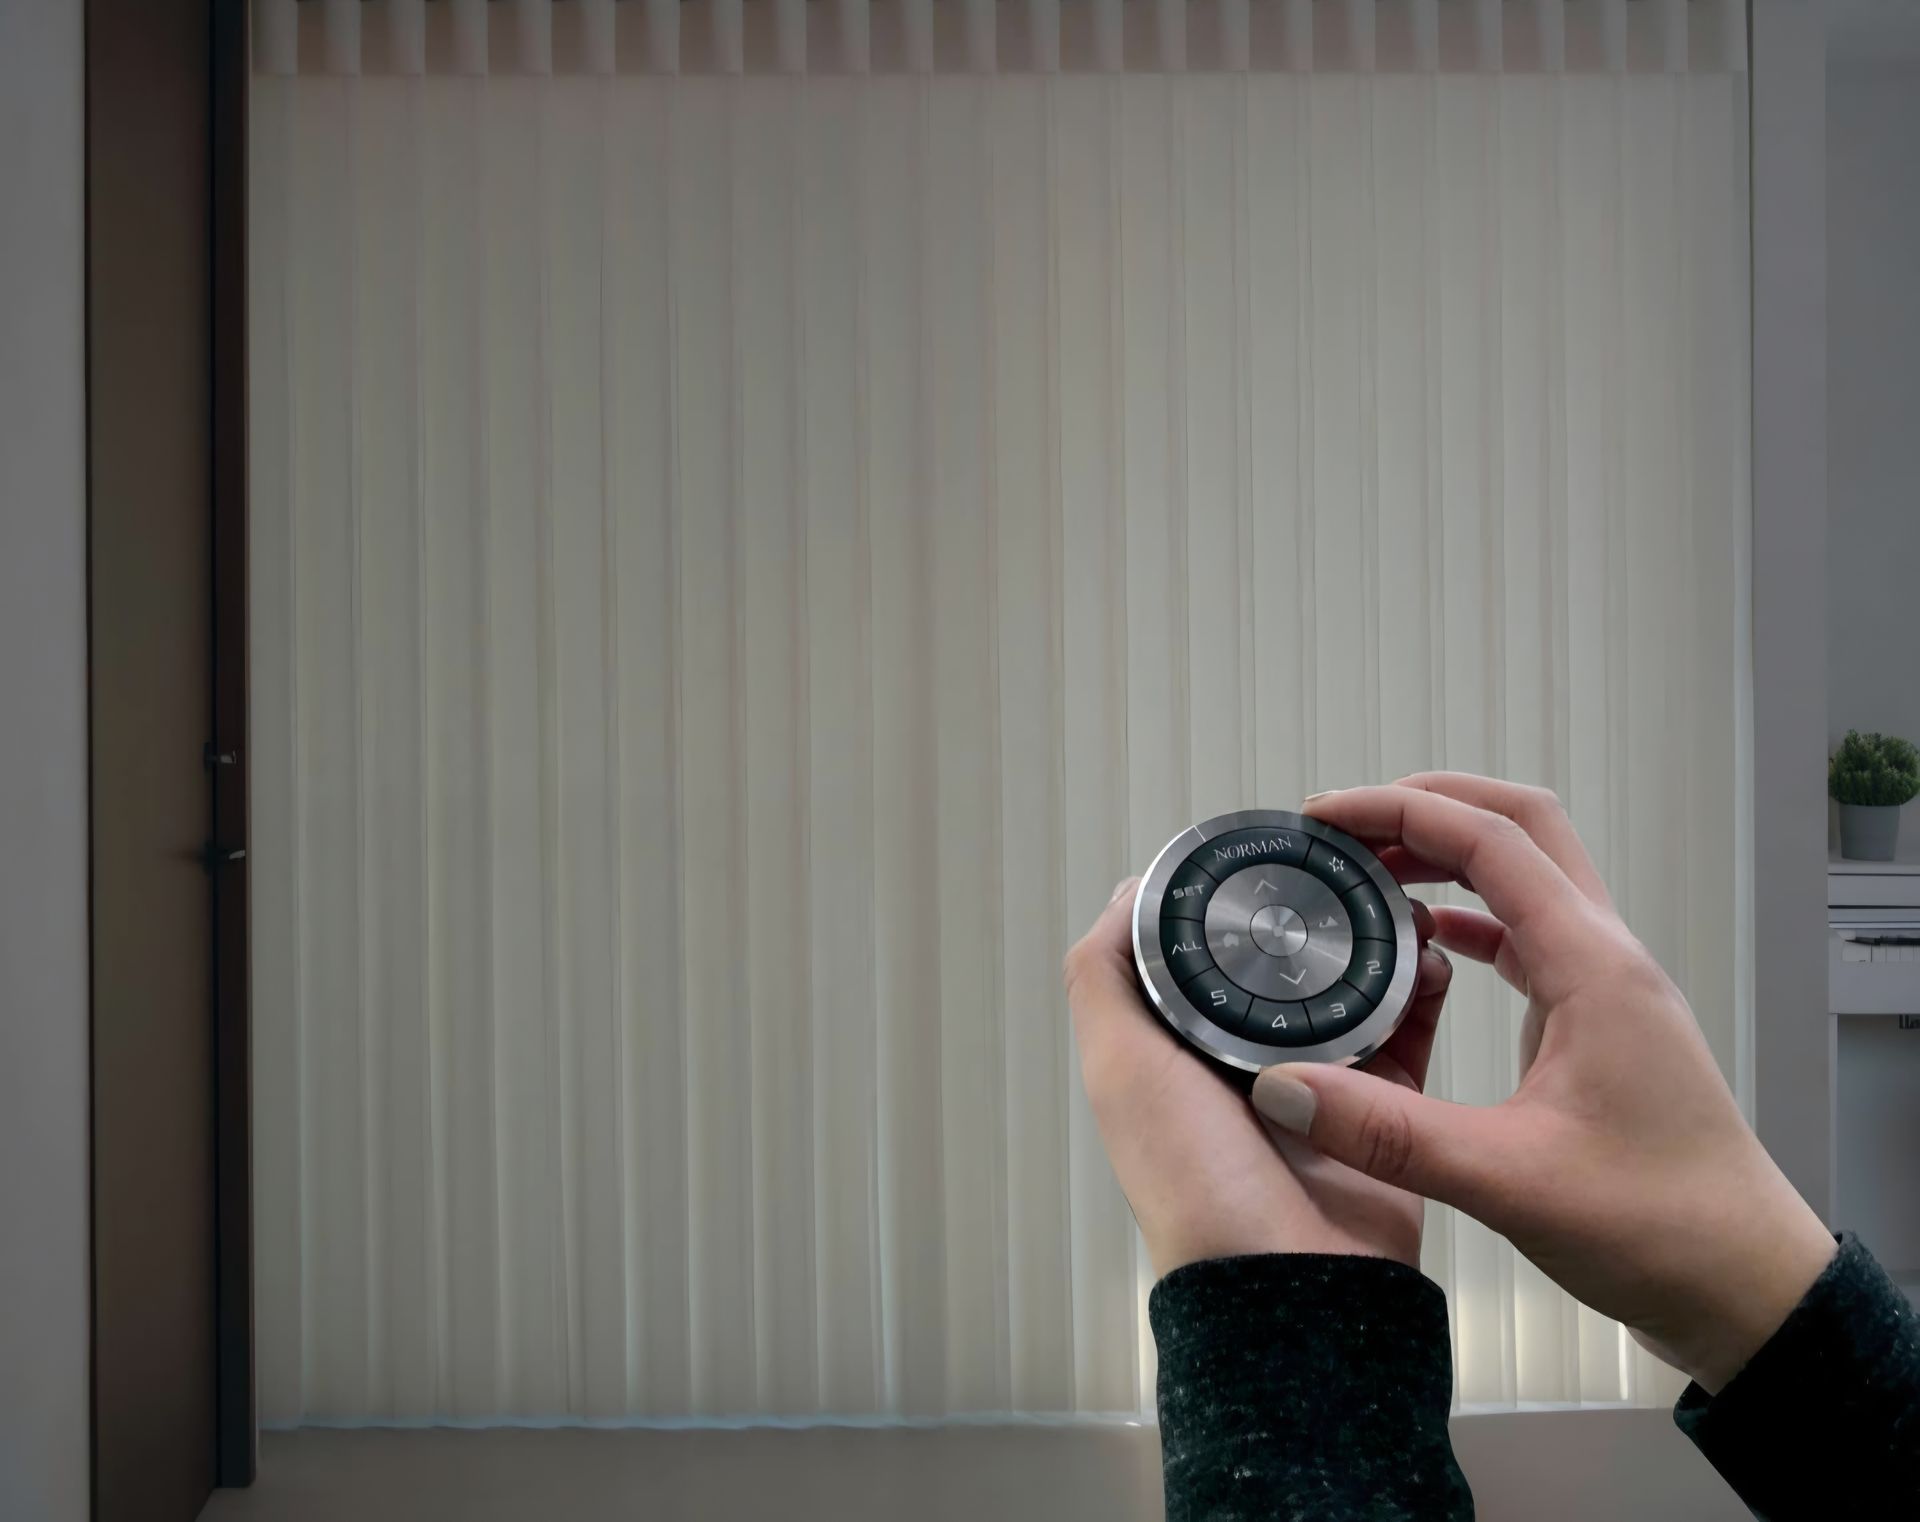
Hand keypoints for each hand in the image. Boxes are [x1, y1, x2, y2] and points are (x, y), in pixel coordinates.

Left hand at [1065, 877, 1454, 1276]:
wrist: (1292, 1285)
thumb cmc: (1195, 1183)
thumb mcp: (1122, 1067)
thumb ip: (1106, 977)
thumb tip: (1131, 890)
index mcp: (1178, 1051)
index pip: (1204, 951)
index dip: (1233, 900)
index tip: (1272, 849)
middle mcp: (1243, 1064)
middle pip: (1284, 963)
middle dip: (1318, 912)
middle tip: (1353, 863)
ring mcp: (1318, 1086)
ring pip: (1352, 989)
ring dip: (1378, 944)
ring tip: (1399, 901)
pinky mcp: (1383, 1110)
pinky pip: (1409, 1037)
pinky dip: (1422, 994)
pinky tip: (1433, 957)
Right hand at [1253, 774, 1835, 1392]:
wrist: (1747, 1285)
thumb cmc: (1657, 1227)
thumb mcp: (1507, 1182)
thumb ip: (1389, 1133)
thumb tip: (1281, 1089)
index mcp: (1593, 967)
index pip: (1492, 840)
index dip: (1401, 811)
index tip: (1323, 817)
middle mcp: (1607, 957)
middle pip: (1519, 826)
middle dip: (1428, 807)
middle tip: (1342, 828)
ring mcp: (1608, 987)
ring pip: (1527, 875)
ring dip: (1449, 856)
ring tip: (1365, 874)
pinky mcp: (1599, 1022)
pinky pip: (1529, 934)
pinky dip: (1469, 916)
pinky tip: (1420, 945)